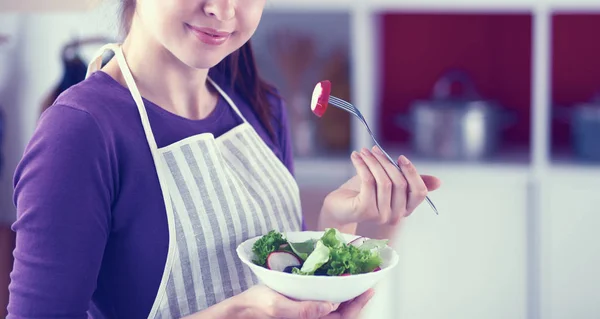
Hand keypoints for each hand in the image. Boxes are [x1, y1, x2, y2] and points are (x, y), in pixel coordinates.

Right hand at [234, 285, 373, 318]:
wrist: (241, 310)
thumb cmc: (256, 307)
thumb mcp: (277, 307)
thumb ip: (303, 310)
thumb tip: (329, 307)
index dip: (358, 305)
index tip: (369, 289)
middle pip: (344, 315)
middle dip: (358, 300)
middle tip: (368, 280)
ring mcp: (309, 316)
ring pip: (336, 311)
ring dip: (349, 297)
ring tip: (357, 280)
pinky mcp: (303, 309)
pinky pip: (325, 306)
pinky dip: (335, 295)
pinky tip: (337, 283)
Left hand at [321, 146, 441, 226]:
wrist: (338, 206)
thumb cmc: (363, 193)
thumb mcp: (388, 183)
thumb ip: (409, 181)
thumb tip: (438, 182)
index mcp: (405, 209)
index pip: (419, 192)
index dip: (412, 173)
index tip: (400, 158)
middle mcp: (395, 216)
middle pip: (400, 183)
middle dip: (387, 162)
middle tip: (374, 149)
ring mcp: (381, 216)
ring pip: (384, 181)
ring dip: (373, 161)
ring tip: (364, 152)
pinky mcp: (365, 211)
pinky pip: (368, 181)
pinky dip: (362, 165)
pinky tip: (356, 157)